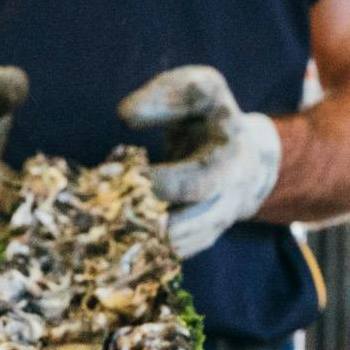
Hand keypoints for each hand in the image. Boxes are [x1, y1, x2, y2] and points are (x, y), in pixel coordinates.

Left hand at [120, 66, 281, 257]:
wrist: (246, 159)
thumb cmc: (213, 119)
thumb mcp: (201, 91)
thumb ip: (167, 94)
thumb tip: (125, 116)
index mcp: (229, 162)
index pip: (195, 184)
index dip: (159, 183)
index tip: (127, 173)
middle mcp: (225, 203)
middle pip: (180, 228)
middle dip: (139, 220)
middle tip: (105, 206)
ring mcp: (211, 230)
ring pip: (169, 250)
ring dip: (133, 238)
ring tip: (102, 218)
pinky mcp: (195, 245)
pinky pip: (164, 258)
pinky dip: (136, 248)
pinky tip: (111, 231)